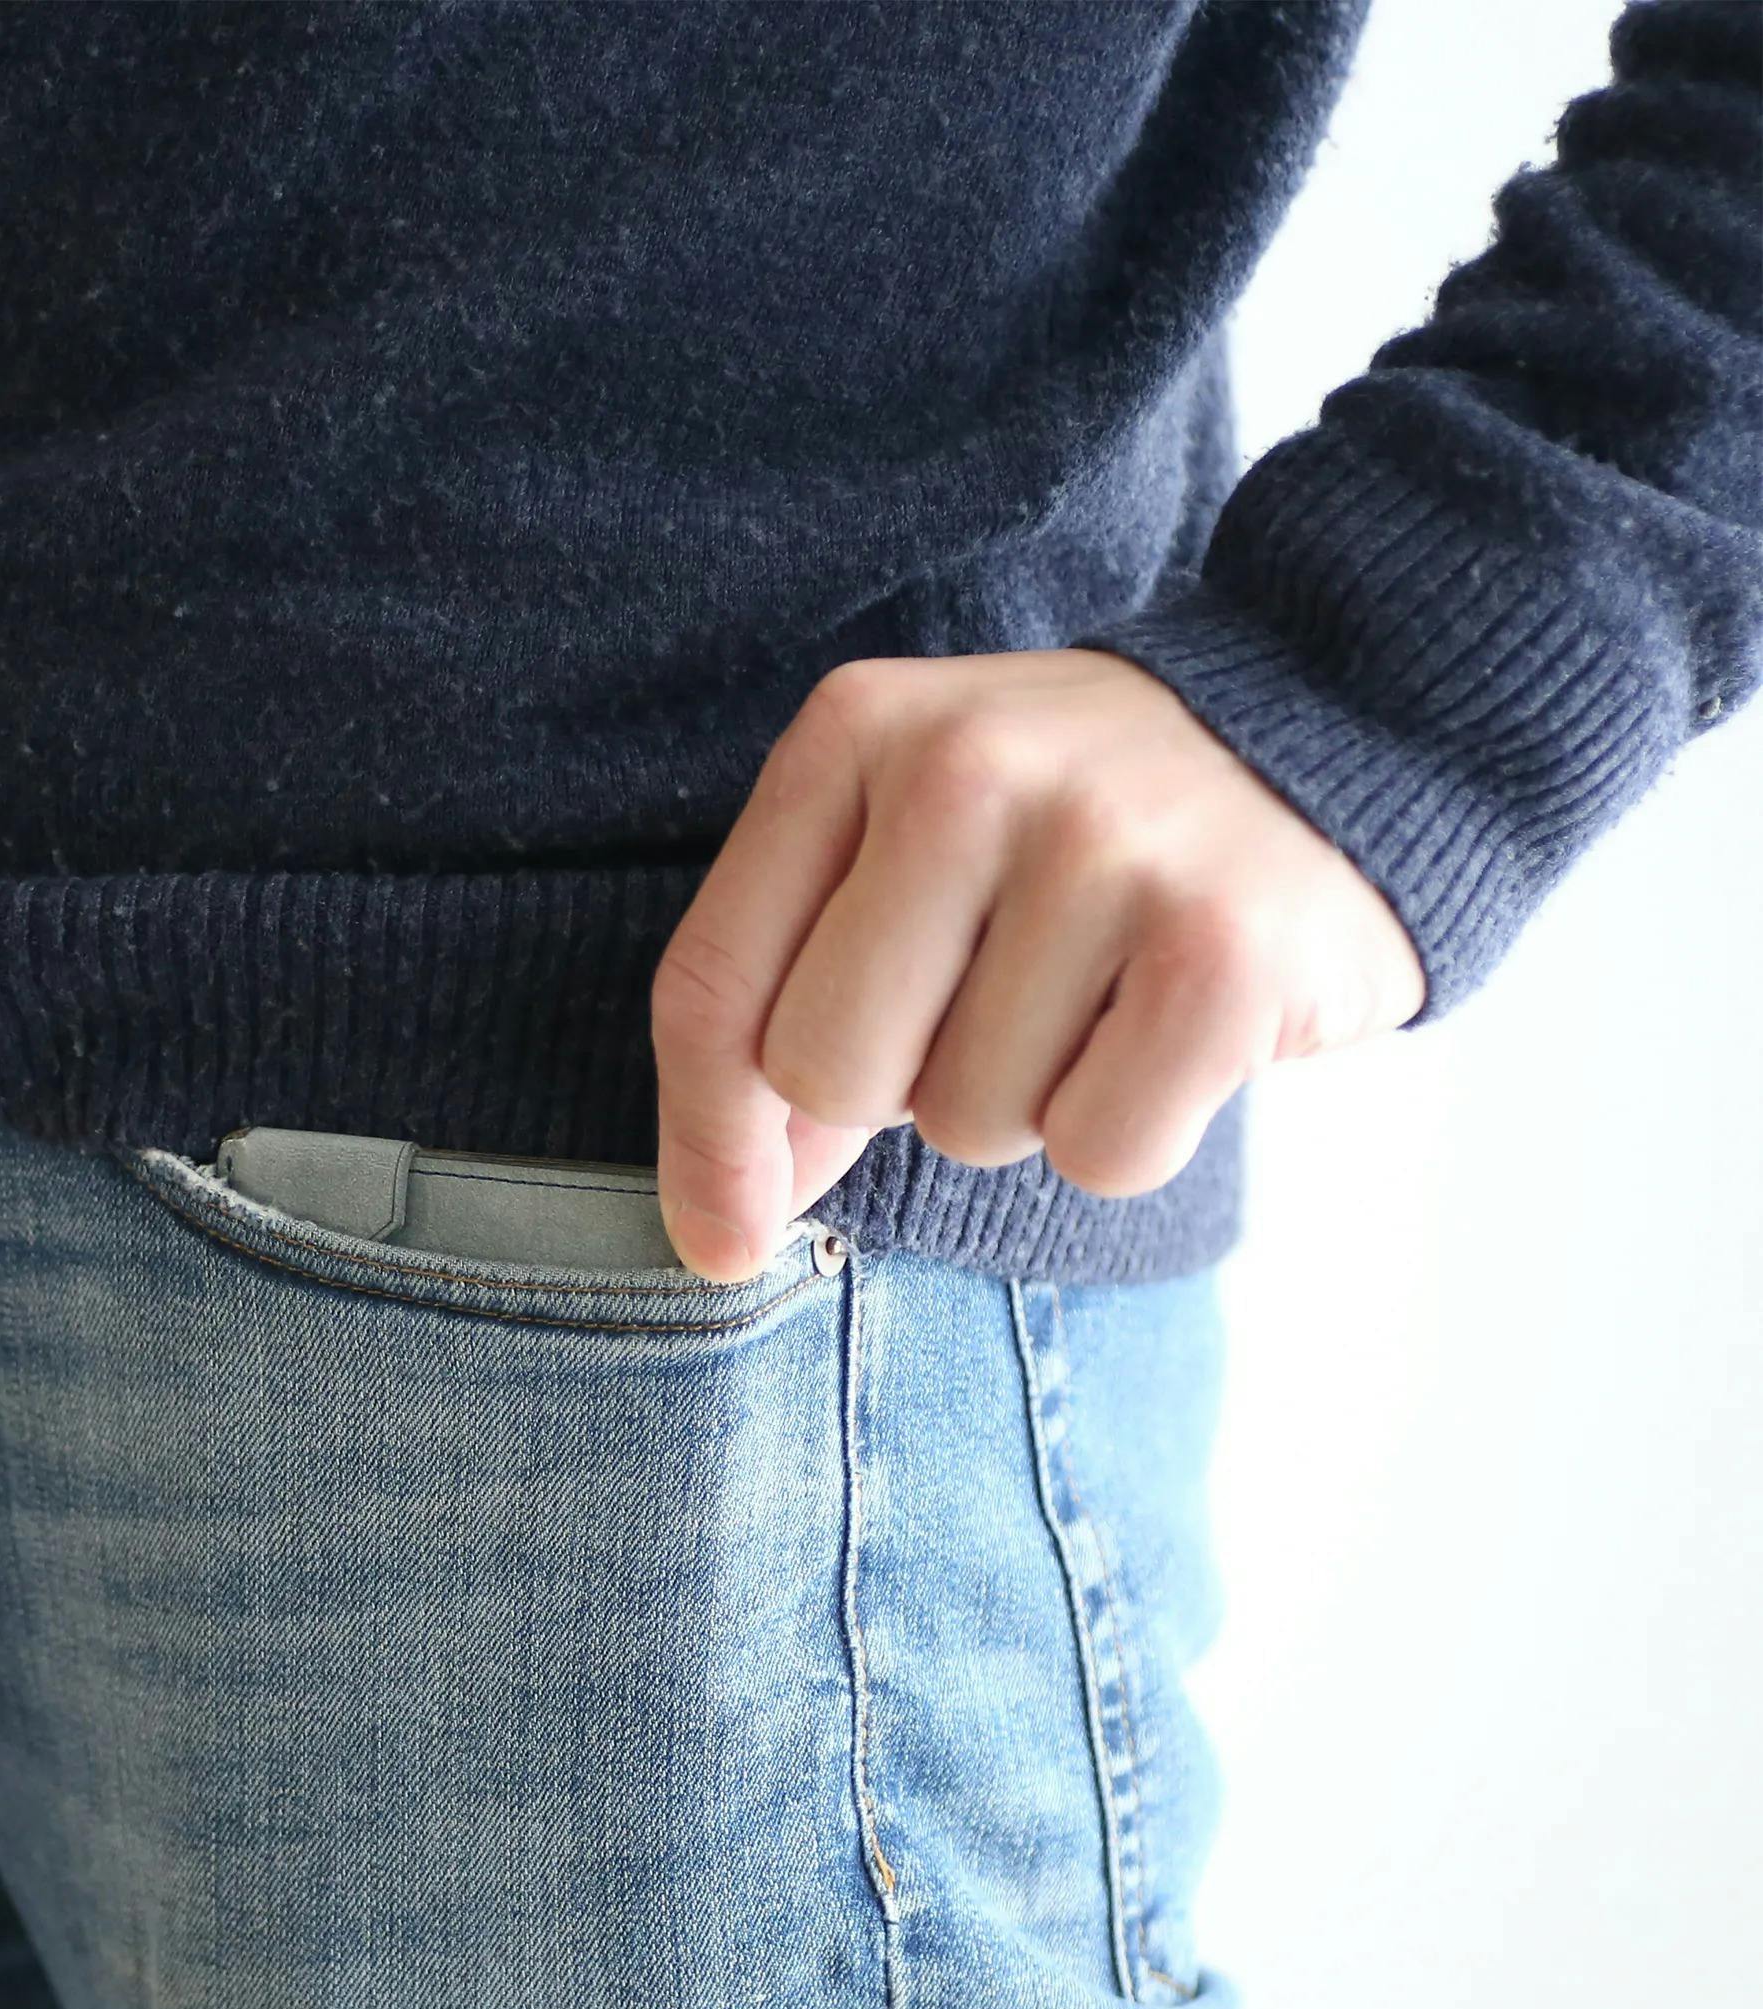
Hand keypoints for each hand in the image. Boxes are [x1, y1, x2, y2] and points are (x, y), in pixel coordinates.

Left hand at [651, 649, 1425, 1279]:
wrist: (1342, 729)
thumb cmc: (1080, 831)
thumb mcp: (912, 856)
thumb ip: (795, 1005)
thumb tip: (721, 1222)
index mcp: (856, 732)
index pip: (712, 984)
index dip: (704, 1142)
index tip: (722, 1241)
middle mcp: (966, 765)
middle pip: (824, 1073)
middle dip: (898, 1096)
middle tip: (999, 1007)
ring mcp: (1104, 846)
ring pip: (968, 1125)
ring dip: (1030, 1102)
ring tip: (1102, 989)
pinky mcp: (1224, 946)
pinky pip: (1101, 1154)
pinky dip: (1134, 1130)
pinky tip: (1175, 1025)